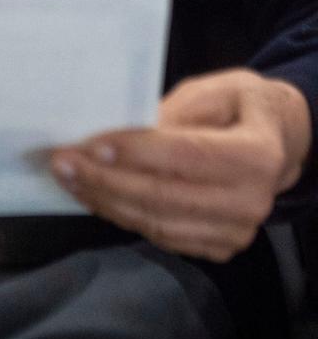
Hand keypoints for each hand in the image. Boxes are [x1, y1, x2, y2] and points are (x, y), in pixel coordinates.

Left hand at [50, 69, 312, 261]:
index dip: (137, 153)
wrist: (275, 144)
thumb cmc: (238, 107)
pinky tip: (93, 195)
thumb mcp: (214, 90)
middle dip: (105, 179)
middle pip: (164, 196)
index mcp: (257, 155)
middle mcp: (251, 202)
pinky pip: (159, 234)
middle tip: (62, 161)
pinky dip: (121, 214)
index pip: (187, 156)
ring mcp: (235, 233)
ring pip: (155, 221)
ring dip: (104, 200)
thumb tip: (121, 130)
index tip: (91, 144)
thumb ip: (175, 111)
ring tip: (68, 177)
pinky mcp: (216, 248)